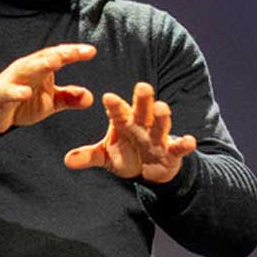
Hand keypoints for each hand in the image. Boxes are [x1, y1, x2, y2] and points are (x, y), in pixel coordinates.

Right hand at [0, 43, 95, 133]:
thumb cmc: (23, 99)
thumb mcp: (50, 101)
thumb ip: (69, 98)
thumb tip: (90, 97)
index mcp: (41, 67)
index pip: (59, 56)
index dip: (74, 53)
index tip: (91, 51)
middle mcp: (28, 69)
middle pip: (45, 58)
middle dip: (60, 54)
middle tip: (75, 52)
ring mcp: (13, 80)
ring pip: (27, 69)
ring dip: (40, 65)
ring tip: (54, 63)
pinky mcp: (2, 95)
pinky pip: (9, 92)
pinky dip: (17, 92)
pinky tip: (26, 93)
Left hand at [64, 81, 197, 182]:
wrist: (150, 170)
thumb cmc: (127, 155)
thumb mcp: (106, 157)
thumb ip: (89, 156)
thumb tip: (67, 160)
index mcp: (125, 123)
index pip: (119, 112)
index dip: (114, 105)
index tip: (107, 96)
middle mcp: (143, 126)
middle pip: (143, 111)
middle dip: (143, 100)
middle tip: (142, 86)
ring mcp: (159, 137)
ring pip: (161, 125)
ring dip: (162, 117)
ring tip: (162, 107)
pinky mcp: (172, 151)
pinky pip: (179, 147)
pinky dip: (185, 144)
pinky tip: (190, 141)